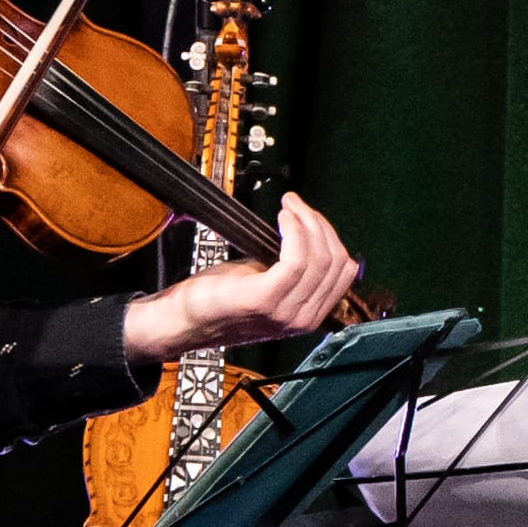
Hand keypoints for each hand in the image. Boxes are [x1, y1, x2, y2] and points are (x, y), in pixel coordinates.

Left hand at [123, 193, 362, 361]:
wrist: (183, 320)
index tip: (310, 217)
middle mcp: (303, 318)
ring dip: (306, 222)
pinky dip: (294, 231)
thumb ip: (294, 270)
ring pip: (319, 257)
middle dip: (319, 224)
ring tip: (288, 208)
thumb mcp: (269, 285)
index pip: (344, 271)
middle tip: (296, 206)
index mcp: (309, 315)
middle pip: (335, 261)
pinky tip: (282, 218)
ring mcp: (285, 312)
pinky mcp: (265, 299)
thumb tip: (312, 236)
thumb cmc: (220, 300)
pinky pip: (296, 258)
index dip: (331, 237)